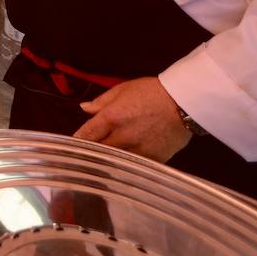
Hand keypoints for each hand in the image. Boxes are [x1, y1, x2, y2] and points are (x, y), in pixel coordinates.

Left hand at [73, 77, 191, 162]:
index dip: (76, 142)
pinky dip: (128, 165)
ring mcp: (137, 151)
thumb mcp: (122, 90)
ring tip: (103, 162)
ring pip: (115, 162)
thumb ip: (101, 102)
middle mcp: (121, 137)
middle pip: (98, 152)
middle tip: (85, 155)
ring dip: (108, 161)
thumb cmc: (152, 92)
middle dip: (90, 153)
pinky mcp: (153, 160)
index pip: (85, 135)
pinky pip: (134, 166)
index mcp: (111, 118)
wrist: (185, 103)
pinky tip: (126, 165)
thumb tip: (84, 109)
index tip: (71, 147)